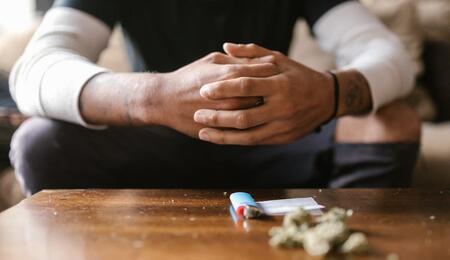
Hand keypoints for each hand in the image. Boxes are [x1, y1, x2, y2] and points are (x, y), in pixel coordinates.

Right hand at [152, 52, 278, 137]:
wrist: (164, 101)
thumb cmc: (189, 77)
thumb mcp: (211, 61)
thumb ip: (236, 60)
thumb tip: (260, 59)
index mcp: (229, 76)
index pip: (261, 74)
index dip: (272, 73)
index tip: (280, 73)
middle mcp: (230, 97)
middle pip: (263, 96)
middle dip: (273, 93)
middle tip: (281, 91)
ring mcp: (226, 116)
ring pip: (255, 115)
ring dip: (265, 110)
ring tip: (269, 105)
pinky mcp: (220, 131)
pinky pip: (243, 131)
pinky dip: (252, 125)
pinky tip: (255, 119)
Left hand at [193, 43, 333, 144]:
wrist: (326, 99)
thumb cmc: (298, 75)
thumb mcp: (279, 59)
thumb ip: (252, 53)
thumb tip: (226, 47)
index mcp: (280, 84)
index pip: (246, 86)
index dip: (223, 89)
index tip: (203, 90)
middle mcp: (282, 107)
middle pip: (244, 116)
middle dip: (218, 116)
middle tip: (197, 114)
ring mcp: (282, 125)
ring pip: (247, 135)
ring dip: (222, 135)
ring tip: (202, 132)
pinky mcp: (282, 138)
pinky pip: (254, 142)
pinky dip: (235, 141)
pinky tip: (219, 138)